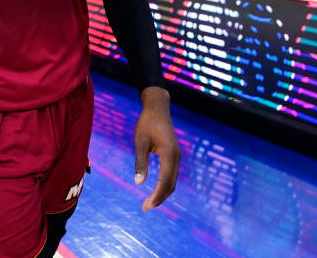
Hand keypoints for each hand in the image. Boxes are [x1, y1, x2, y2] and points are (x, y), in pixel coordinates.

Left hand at [134, 87, 179, 210]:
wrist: (157, 108)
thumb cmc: (146, 123)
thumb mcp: (140, 142)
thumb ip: (140, 162)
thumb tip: (138, 183)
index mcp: (169, 155)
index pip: (165, 182)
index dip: (156, 196)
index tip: (146, 206)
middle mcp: (177, 157)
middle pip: (171, 185)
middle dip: (159, 198)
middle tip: (145, 208)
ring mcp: (177, 156)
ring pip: (173, 181)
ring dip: (163, 193)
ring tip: (150, 202)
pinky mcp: (175, 155)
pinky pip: (172, 174)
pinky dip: (165, 184)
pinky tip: (156, 189)